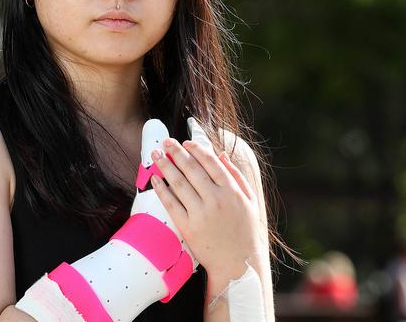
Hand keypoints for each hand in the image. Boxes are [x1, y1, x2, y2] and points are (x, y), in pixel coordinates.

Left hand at [150, 130, 261, 277]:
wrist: (237, 265)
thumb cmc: (245, 232)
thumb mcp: (250, 201)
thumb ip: (237, 176)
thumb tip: (221, 154)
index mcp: (232, 191)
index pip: (211, 163)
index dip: (197, 150)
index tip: (186, 142)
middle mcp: (216, 200)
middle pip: (192, 169)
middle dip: (177, 152)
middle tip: (166, 142)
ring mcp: (201, 214)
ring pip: (179, 183)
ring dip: (165, 166)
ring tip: (156, 154)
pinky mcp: (188, 227)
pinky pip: (171, 204)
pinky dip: (162, 189)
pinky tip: (155, 178)